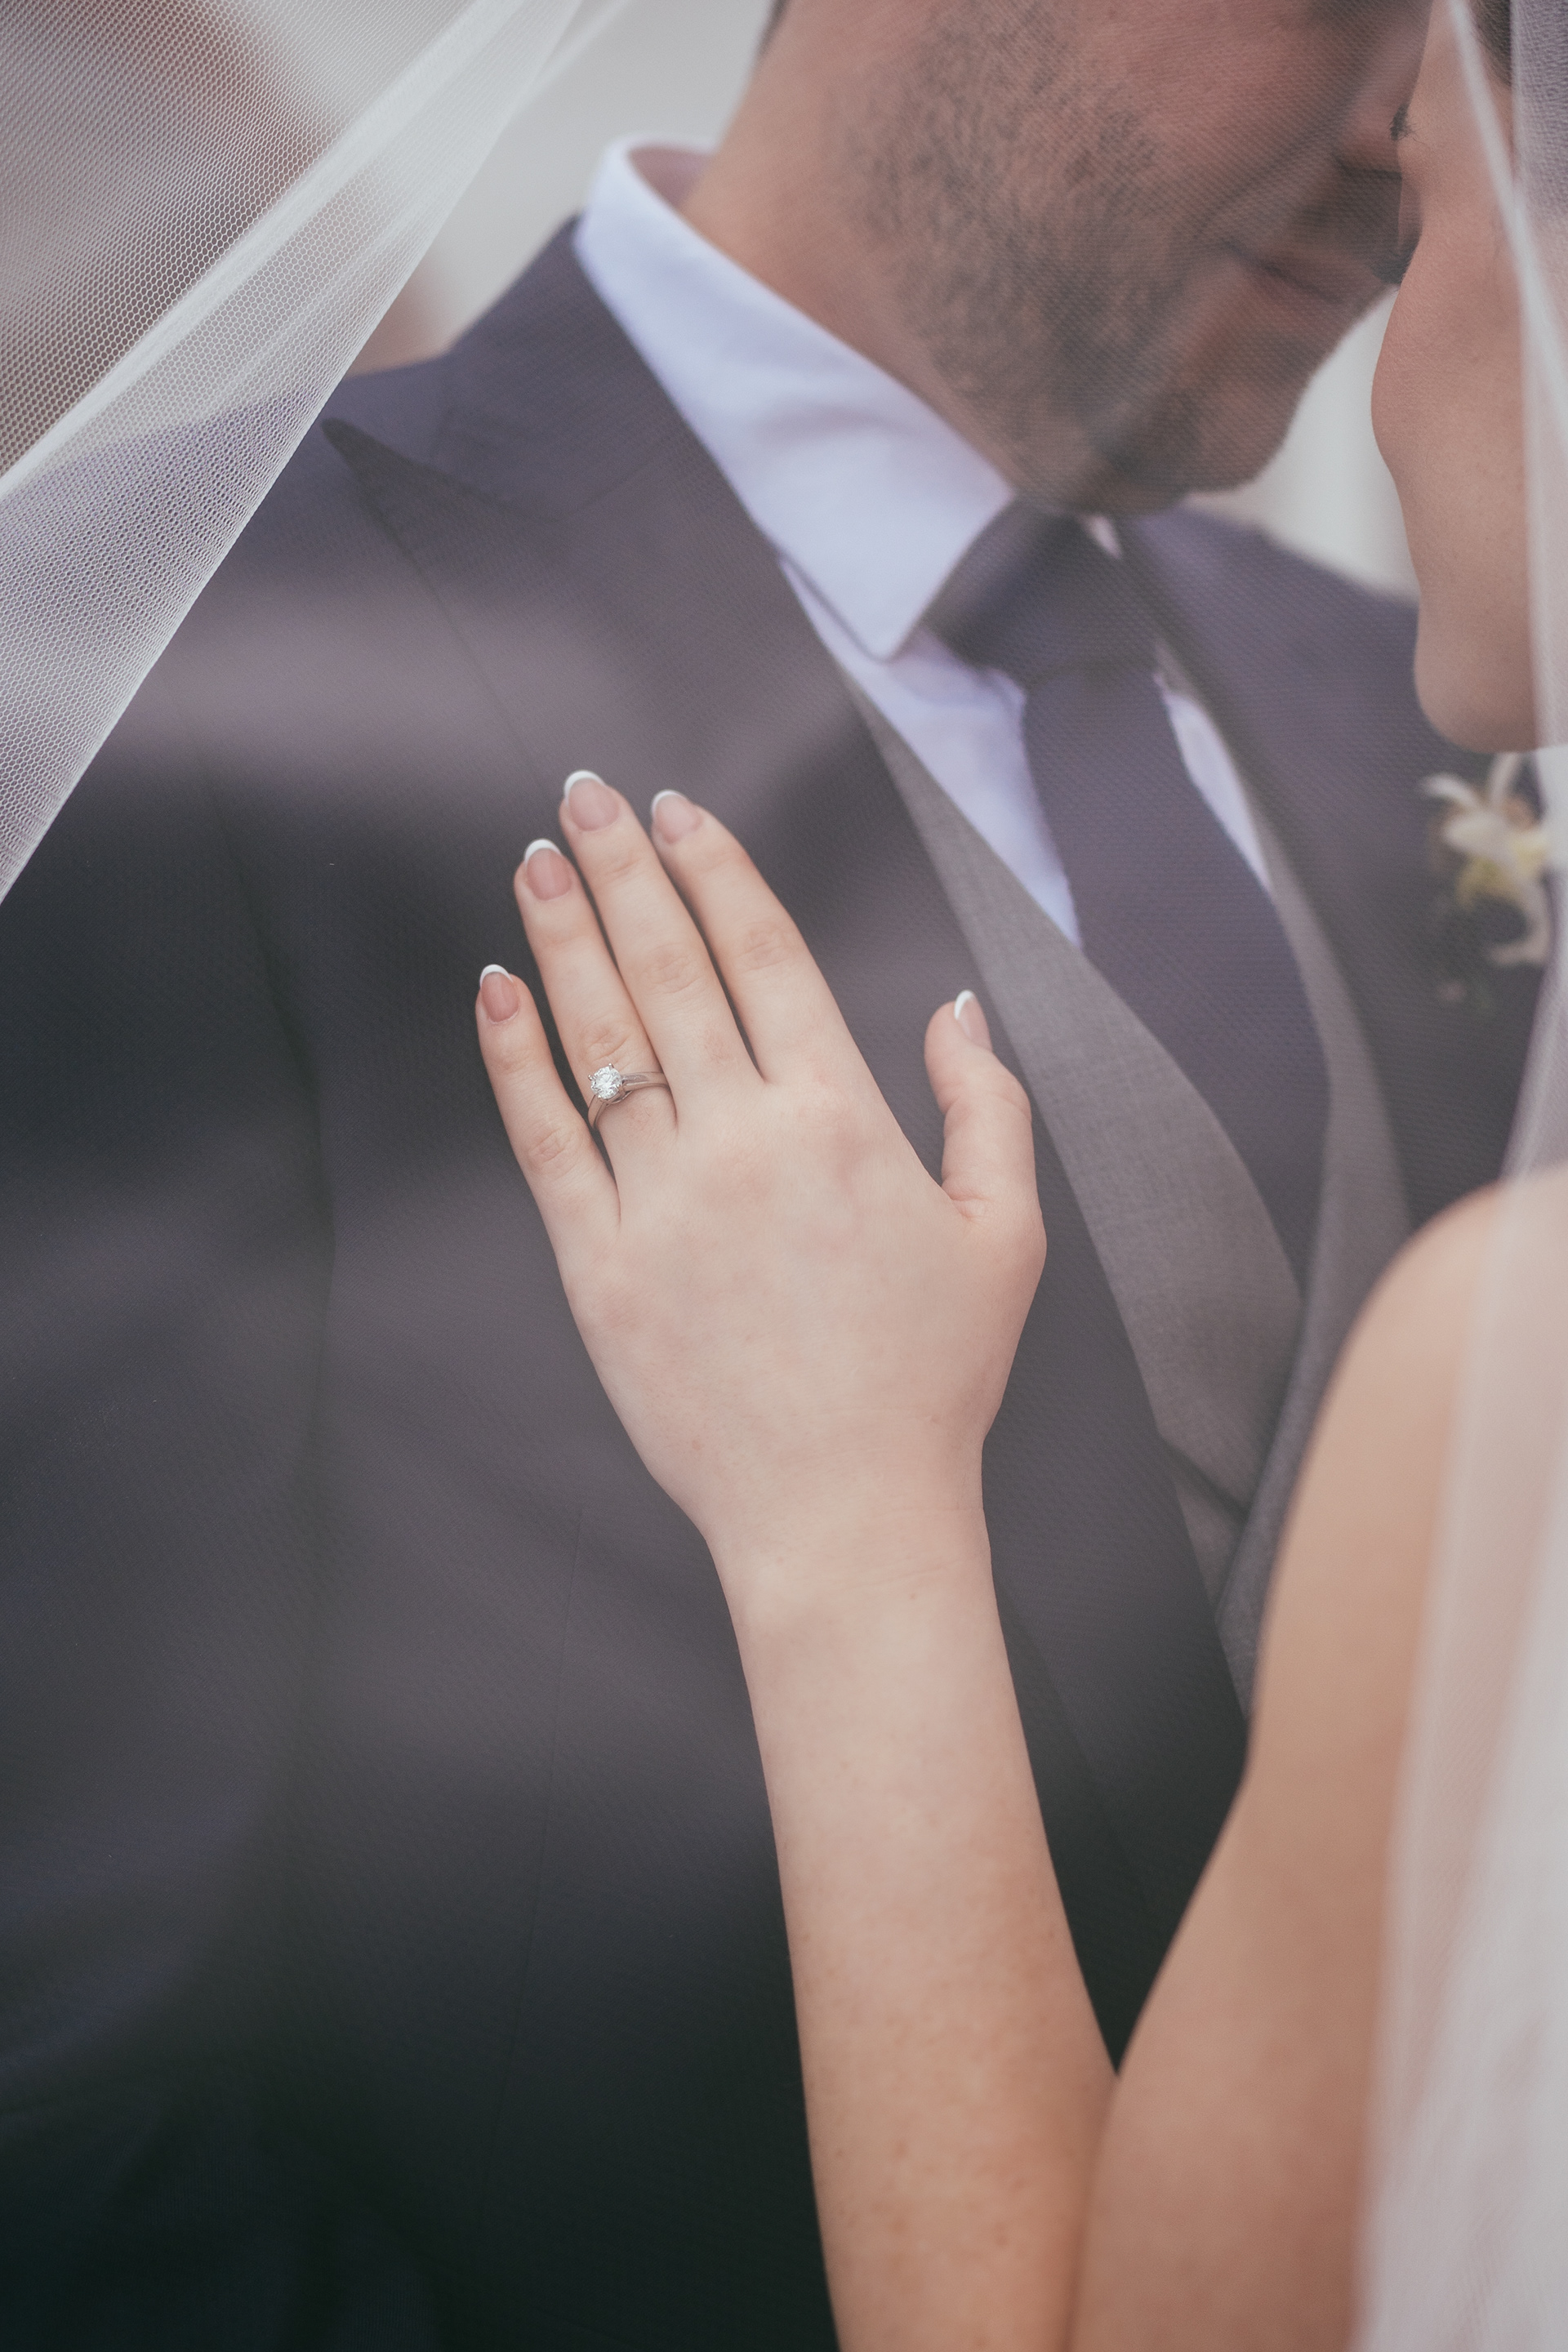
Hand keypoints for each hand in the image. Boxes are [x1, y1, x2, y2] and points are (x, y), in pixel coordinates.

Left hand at [475, 773, 1044, 1612]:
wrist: (844, 1514)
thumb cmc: (932, 1380)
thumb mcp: (1004, 1235)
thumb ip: (986, 1105)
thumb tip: (952, 1004)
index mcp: (842, 1121)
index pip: (765, 958)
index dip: (716, 872)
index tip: (678, 810)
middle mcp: (744, 1141)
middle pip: (673, 972)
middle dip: (626, 871)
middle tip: (585, 793)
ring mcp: (664, 1202)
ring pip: (603, 1039)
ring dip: (566, 938)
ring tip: (536, 859)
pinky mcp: (602, 1267)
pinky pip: (547, 1142)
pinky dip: (516, 1062)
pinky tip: (497, 992)